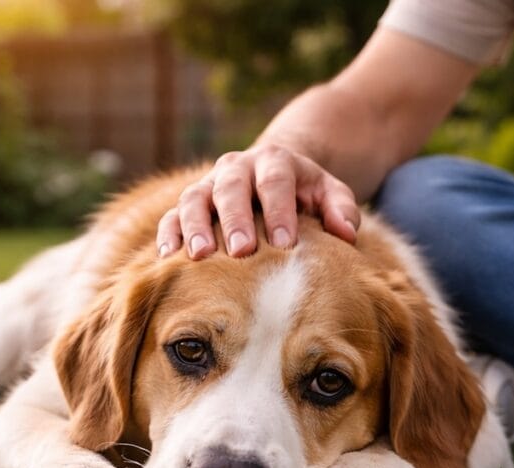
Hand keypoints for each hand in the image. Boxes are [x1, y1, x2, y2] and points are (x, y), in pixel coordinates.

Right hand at [156, 143, 360, 258]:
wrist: (273, 172)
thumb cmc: (306, 192)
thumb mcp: (331, 193)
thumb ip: (342, 209)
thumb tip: (345, 233)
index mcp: (274, 161)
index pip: (275, 182)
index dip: (279, 212)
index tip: (285, 244)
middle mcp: (236, 167)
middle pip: (231, 188)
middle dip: (235, 220)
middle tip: (241, 251)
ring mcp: (209, 184)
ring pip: (194, 199)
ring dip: (194, 226)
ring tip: (198, 255)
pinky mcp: (191, 202)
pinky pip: (171, 215)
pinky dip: (168, 235)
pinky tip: (167, 259)